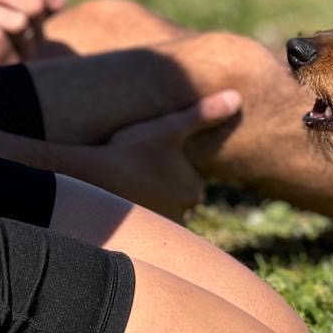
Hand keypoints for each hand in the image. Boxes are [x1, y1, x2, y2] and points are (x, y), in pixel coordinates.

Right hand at [86, 92, 241, 221]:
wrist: (94, 178)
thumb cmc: (135, 150)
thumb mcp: (171, 127)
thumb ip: (205, 114)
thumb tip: (237, 97)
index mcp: (194, 191)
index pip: (193, 178)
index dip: (177, 165)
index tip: (158, 155)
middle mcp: (182, 215)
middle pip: (178, 195)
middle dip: (166, 184)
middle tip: (143, 166)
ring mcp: (158, 227)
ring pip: (161, 208)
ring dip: (151, 198)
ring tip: (132, 181)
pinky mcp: (137, 234)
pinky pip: (143, 220)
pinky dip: (136, 210)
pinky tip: (122, 198)